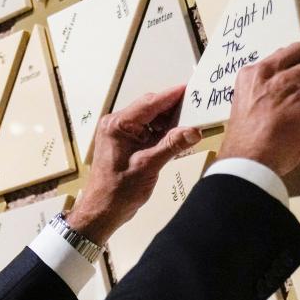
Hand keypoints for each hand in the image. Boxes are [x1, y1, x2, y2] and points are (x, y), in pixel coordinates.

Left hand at [67, 87, 202, 244]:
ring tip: (190, 124)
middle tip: (197, 108)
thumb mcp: (148, 166)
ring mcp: (121, 133)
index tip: (191, 89)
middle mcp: (117, 124)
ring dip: (169, 122)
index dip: (172, 95)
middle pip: (151, 108)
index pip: (150, 103)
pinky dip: (162, 133)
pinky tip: (176, 137)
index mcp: (117, 125)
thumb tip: (194, 130)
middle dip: (173, 109)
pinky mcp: (126, 143)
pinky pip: (147, 131)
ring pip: (151, 119)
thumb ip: (171, 145)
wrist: (102, 210)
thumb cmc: (118, 191)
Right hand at [218, 42, 299, 176]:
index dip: (295, 63)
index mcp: (250, 76)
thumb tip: (287, 94)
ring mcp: (285, 83)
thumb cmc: (247, 141)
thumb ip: (266, 94)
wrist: (250, 158)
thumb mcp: (249, 106)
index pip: (279, 56)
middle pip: (299, 50)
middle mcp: (266, 73)